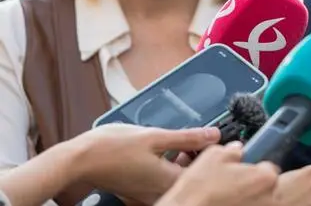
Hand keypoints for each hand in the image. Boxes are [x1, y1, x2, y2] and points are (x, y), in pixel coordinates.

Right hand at [71, 123, 221, 202]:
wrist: (78, 161)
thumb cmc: (111, 149)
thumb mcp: (155, 136)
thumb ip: (187, 137)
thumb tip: (213, 135)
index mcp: (169, 180)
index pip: (204, 171)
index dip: (210, 152)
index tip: (210, 137)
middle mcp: (160, 192)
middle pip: (191, 176)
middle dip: (195, 156)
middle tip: (193, 136)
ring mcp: (147, 194)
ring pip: (174, 177)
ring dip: (179, 159)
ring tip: (173, 142)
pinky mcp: (137, 191)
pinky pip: (160, 179)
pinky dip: (164, 165)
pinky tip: (157, 151)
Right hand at [156, 142, 279, 205]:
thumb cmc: (199, 189)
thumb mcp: (214, 156)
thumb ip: (233, 150)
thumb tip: (237, 149)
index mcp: (265, 178)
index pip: (269, 169)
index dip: (255, 169)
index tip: (244, 171)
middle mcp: (268, 199)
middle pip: (266, 188)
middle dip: (252, 185)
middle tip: (232, 185)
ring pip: (257, 202)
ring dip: (246, 198)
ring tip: (226, 197)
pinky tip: (224, 205)